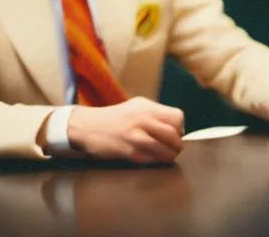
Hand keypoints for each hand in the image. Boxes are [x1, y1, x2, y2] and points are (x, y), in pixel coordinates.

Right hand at [67, 97, 184, 163]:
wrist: (88, 126)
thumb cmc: (115, 117)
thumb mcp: (136, 106)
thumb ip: (155, 113)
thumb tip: (177, 126)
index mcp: (147, 107)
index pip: (177, 117)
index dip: (179, 127)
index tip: (175, 133)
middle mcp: (143, 120)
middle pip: (174, 135)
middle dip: (177, 145)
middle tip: (174, 148)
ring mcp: (136, 136)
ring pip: (165, 151)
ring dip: (169, 156)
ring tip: (166, 156)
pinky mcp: (129, 152)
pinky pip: (152, 160)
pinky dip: (156, 161)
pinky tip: (152, 158)